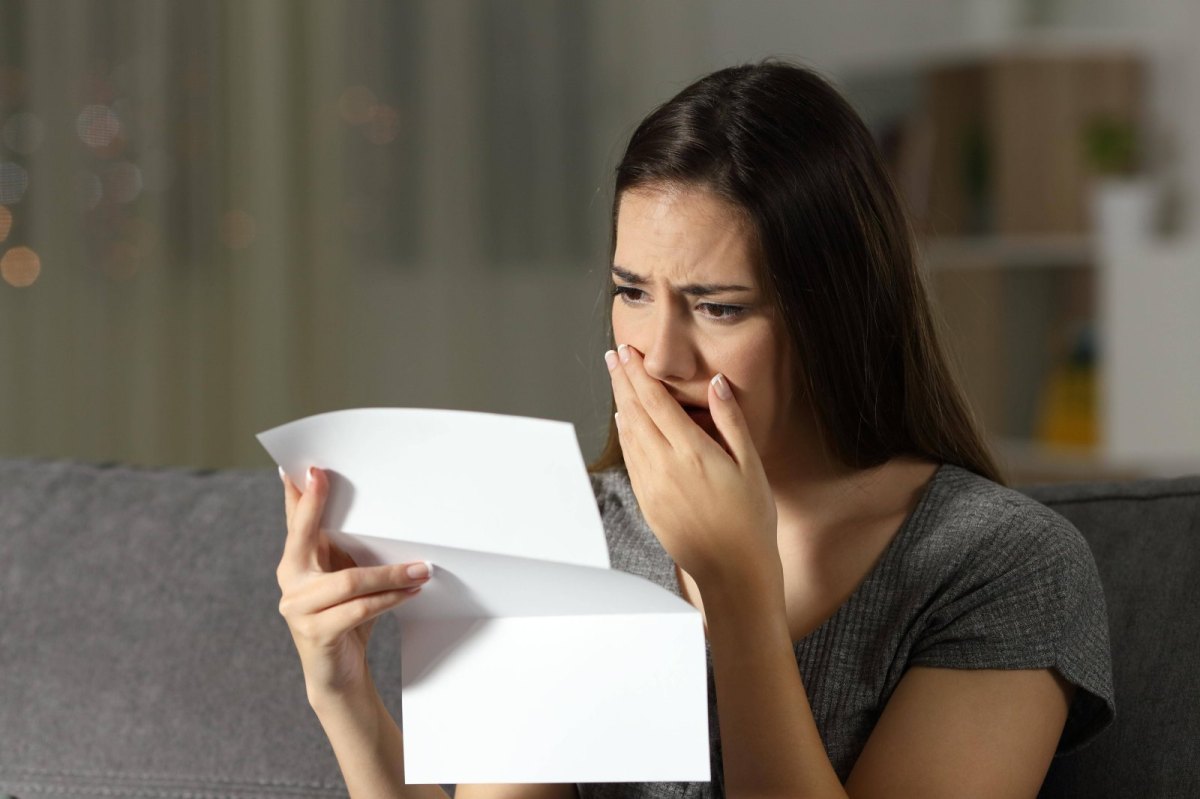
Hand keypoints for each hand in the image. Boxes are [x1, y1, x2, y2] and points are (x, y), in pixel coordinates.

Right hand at [275, 466, 430, 703]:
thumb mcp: (345, 582)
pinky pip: (360, 608)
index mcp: (296, 563)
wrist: (337, 678)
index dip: (300, 495)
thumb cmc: (347, 621)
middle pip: (304, 536)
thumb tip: (379, 518)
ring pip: (349, 580)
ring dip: (391, 574)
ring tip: (422, 568)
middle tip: (325, 476)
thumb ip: (346, 554)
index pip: (295, 523)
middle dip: (315, 505)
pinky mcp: (316, 633)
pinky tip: (412, 591)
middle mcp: (290, 581)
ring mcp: (298, 609)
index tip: (307, 467)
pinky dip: (390, 598)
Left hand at [605, 344, 781, 593]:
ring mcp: (652, 486)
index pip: (656, 401)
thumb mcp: (751, 465)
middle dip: (623, 381)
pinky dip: (624, 434)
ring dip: (620, 403)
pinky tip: (624, 422)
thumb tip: (718, 384)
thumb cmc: (751, 519)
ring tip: (616, 380)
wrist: (733, 571)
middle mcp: (665, 466)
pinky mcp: (647, 503)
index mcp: (692, 452)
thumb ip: (730, 421)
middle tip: (613, 355)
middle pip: (635, 413)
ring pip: (628, 434)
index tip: (628, 352)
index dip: (639, 373)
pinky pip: (630, 459)